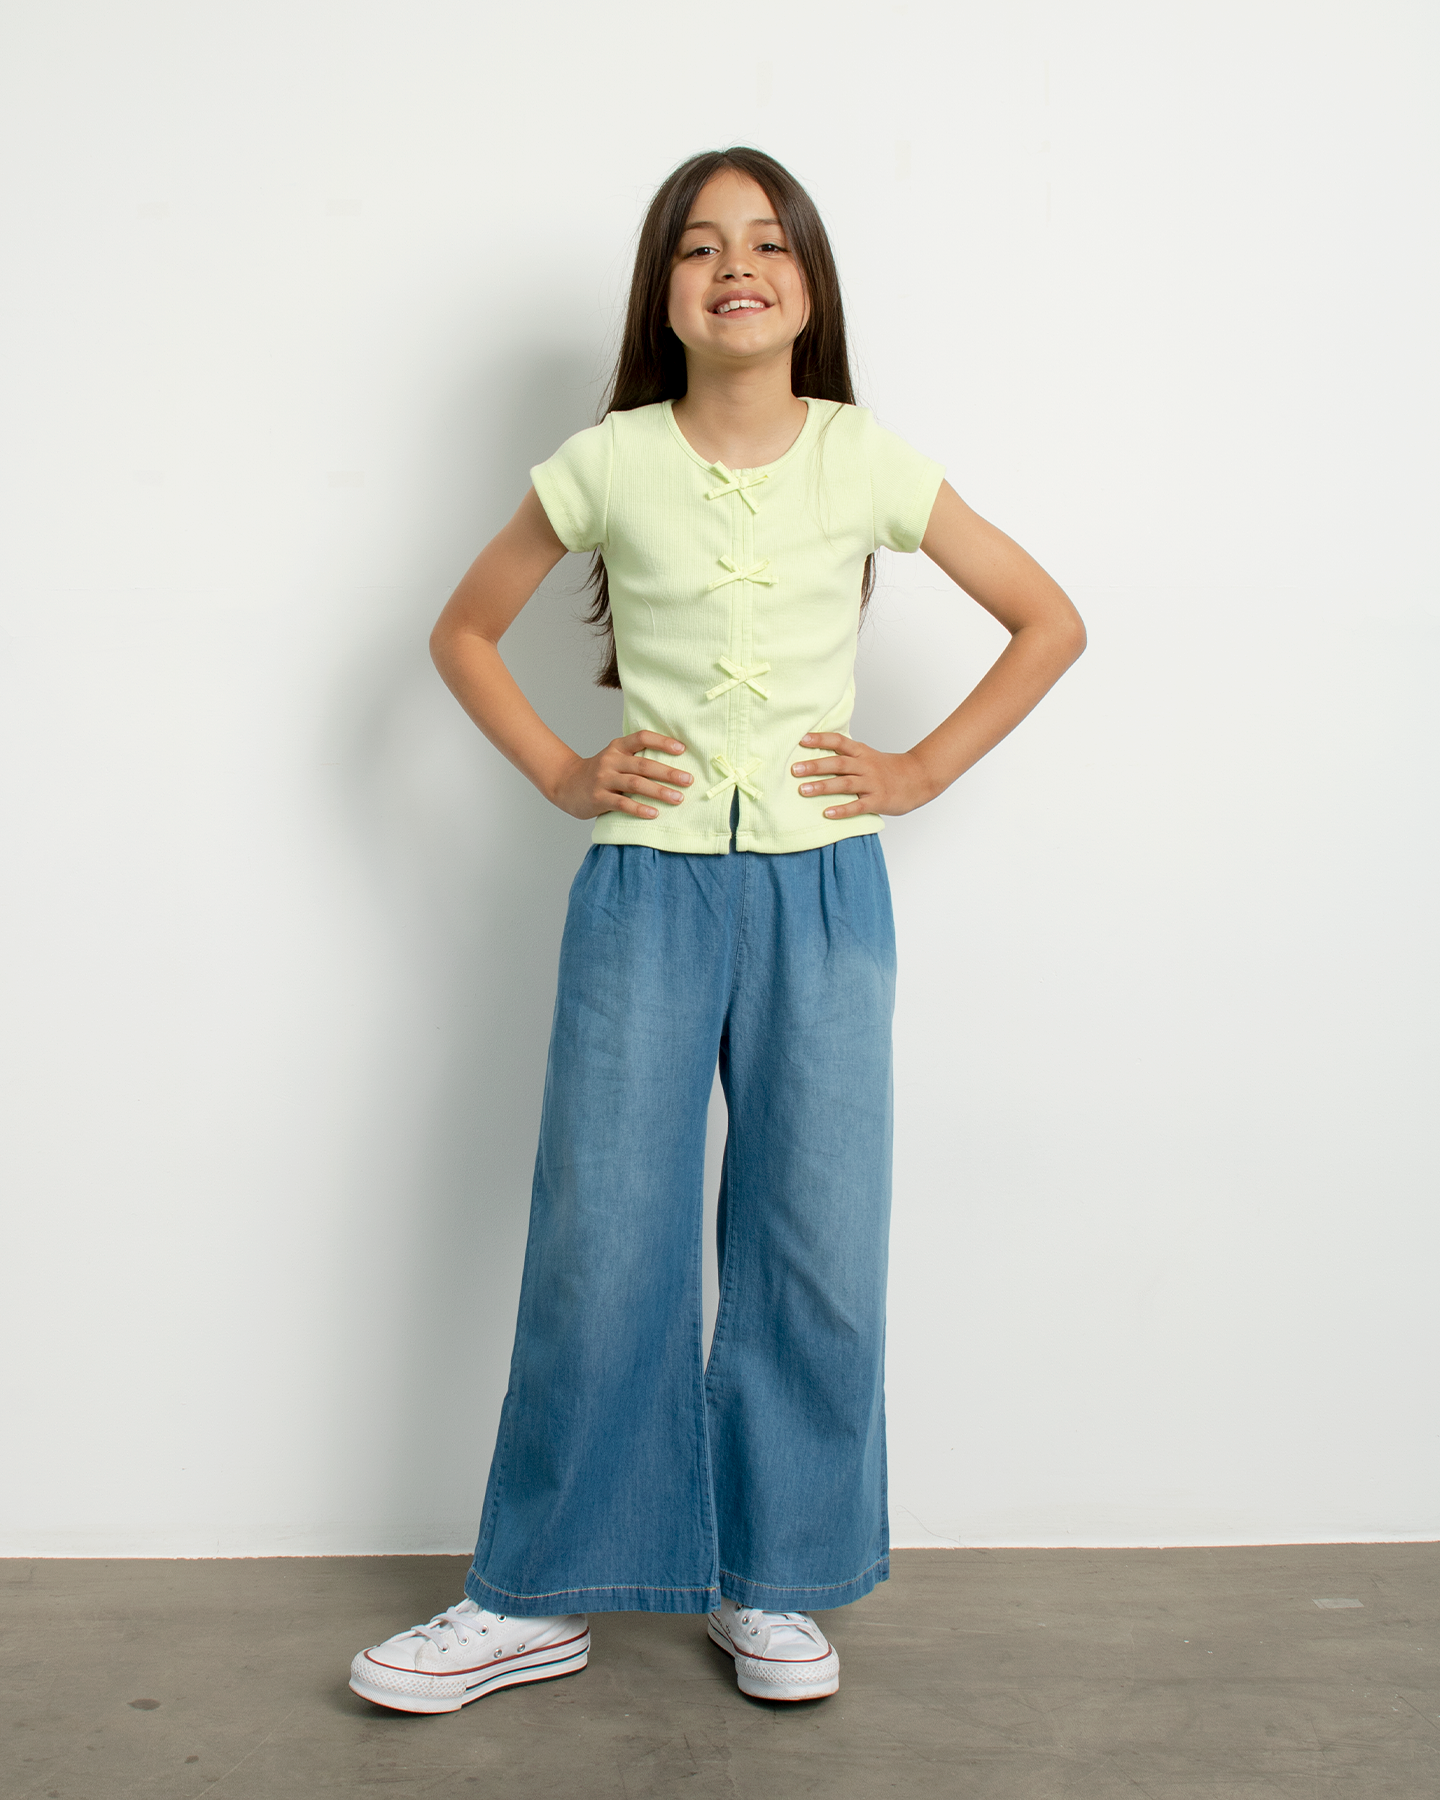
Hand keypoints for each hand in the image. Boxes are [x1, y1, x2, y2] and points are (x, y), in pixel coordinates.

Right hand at [550, 731, 693, 820]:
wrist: (566, 784)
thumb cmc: (600, 773)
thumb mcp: (614, 758)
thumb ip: (636, 758)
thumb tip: (673, 763)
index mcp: (617, 747)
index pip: (642, 737)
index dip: (662, 742)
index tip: (682, 750)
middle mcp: (611, 760)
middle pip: (643, 764)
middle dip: (668, 773)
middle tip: (688, 780)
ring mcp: (603, 779)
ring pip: (635, 784)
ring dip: (659, 792)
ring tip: (678, 798)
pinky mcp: (598, 797)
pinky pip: (622, 803)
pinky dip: (639, 808)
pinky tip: (654, 813)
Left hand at [791, 733, 936, 818]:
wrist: (919, 779)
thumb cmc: (889, 769)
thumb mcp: (868, 756)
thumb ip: (847, 755)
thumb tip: (818, 754)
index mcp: (862, 753)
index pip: (839, 741)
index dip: (821, 739)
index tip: (801, 739)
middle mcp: (866, 766)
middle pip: (838, 763)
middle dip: (815, 766)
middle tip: (794, 769)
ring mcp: (872, 784)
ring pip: (845, 784)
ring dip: (823, 786)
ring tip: (803, 790)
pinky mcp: (878, 801)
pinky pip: (858, 806)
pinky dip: (843, 810)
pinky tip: (828, 813)